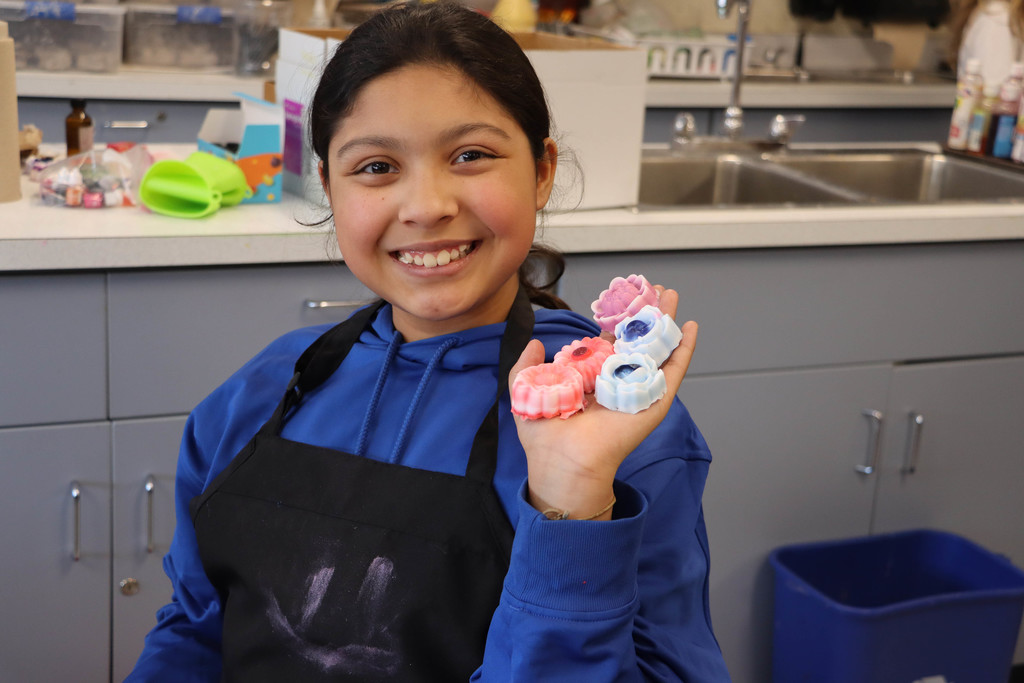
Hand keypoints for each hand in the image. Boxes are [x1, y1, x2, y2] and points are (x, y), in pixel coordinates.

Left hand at [509, 286, 697, 519]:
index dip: (615, 323)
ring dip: (665, 321)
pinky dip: (684, 349)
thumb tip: (535, 342)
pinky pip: (673, 371)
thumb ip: (527, 365)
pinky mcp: (654, 400)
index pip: (608, 345)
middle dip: (644, 314)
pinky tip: (691, 326)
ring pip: (657, 348)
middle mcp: (616, 382)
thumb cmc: (545, 435)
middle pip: (636, 341)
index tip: (620, 300)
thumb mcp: (526, 391)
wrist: (564, 461)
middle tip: (653, 289)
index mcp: (591, 380)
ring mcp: (638, 389)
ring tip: (671, 294)